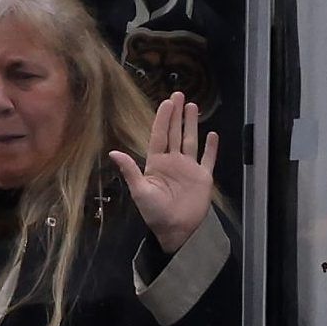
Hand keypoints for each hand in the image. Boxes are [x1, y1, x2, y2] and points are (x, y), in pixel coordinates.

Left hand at [110, 91, 216, 255]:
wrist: (175, 230)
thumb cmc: (154, 213)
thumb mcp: (140, 191)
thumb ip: (130, 170)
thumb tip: (113, 152)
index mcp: (156, 164)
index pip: (159, 136)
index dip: (163, 119)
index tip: (166, 102)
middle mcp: (173, 162)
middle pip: (175, 133)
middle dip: (176, 114)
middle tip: (179, 94)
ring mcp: (189, 169)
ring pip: (190, 141)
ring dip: (191, 124)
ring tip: (192, 106)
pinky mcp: (203, 178)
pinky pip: (208, 159)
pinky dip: (211, 147)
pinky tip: (212, 134)